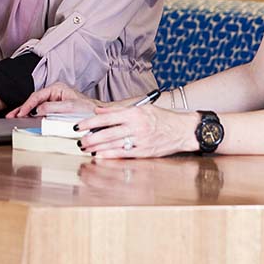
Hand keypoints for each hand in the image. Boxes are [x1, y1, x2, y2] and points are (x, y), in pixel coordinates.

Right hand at [7, 82, 99, 117]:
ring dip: (24, 112)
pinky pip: (39, 111)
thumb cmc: (86, 109)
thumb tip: (38, 110)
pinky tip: (24, 119)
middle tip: (11, 116)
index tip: (21, 113)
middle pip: (33, 100)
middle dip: (22, 108)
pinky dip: (31, 115)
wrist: (96, 115)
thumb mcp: (70, 107)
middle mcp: (54, 93)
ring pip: (35, 106)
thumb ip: (53, 107)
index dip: (27, 105)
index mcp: (57, 88)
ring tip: (13, 117)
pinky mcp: (54, 108)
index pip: (37, 96)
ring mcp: (53, 100)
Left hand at [75, 104, 199, 158]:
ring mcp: (141, 140)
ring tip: (86, 148)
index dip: (91, 121)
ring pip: (114, 144)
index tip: (80, 125)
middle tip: (79, 140)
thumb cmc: (163, 118)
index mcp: (136, 113)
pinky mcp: (144, 152)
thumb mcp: (143, 108)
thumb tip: (100, 111)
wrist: (183, 130)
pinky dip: (110, 155)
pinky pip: (124, 154)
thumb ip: (120, 111)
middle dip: (91, 137)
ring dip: (97, 147)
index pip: (108, 117)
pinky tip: (100, 156)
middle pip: (108, 132)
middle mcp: (137, 126)